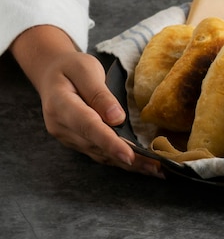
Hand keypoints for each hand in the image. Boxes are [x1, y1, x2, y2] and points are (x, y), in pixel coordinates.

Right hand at [10, 26, 163, 177]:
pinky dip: (120, 160)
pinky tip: (141, 165)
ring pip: (101, 155)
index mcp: (61, 105)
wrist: (52, 74)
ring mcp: (68, 138)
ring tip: (156, 170)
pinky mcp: (77, 142)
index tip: (130, 156)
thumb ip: (100, 94)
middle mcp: (62, 127)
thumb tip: (117, 118)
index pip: (89, 127)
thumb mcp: (86, 70)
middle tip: (157, 167)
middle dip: (128, 158)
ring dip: (129, 164)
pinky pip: (100, 154)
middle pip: (98, 146)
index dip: (110, 143)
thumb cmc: (71, 68)